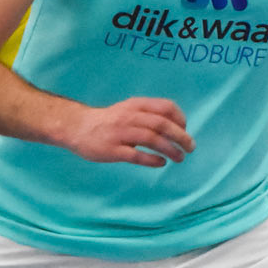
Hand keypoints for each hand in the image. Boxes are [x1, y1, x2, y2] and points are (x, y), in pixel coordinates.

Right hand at [66, 96, 194, 167]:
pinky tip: (161, 163)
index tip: (184, 129)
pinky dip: (152, 159)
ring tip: (179, 158)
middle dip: (180, 136)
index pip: (166, 107)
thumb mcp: (128, 109)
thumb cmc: (108, 120)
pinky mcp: (113, 150)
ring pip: (152, 139)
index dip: (180, 119)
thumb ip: (148, 114)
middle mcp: (130, 116)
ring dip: (170, 149)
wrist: (77, 127)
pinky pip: (137, 155)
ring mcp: (120, 133)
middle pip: (162, 124)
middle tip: (190, 147)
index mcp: (135, 105)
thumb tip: (176, 126)